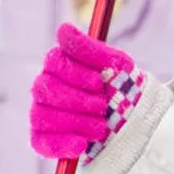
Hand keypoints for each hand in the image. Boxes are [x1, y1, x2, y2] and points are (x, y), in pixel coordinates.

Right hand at [30, 23, 145, 163]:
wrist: (133, 121)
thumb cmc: (121, 87)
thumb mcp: (116, 64)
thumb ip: (90, 49)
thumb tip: (64, 29)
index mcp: (61, 65)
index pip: (54, 61)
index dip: (76, 73)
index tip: (99, 82)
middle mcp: (46, 87)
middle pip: (46, 89)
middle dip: (78, 99)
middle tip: (102, 106)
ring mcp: (42, 112)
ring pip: (43, 115)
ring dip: (77, 122)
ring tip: (102, 127)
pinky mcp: (44, 139)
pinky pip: (40, 142)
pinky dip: (61, 144)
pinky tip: (82, 145)